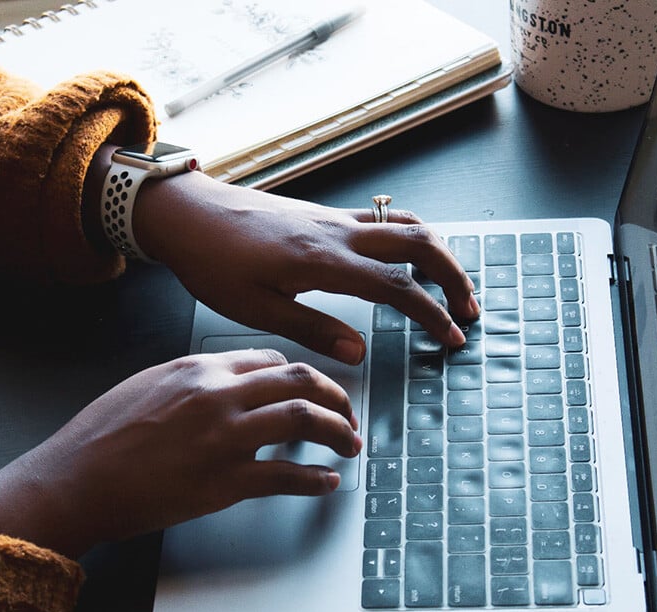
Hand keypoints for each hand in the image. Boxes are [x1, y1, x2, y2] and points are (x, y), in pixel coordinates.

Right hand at [0, 349, 360, 557]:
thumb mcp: (147, 385)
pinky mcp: (225, 481)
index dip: (301, 375)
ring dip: (339, 432)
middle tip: (347, 414)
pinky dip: (315, 480)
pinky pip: (287, 476)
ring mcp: (224, 437)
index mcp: (199, 368)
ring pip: (305, 419)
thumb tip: (227, 386)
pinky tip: (326, 483)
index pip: (271, 360)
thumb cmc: (101, 436)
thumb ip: (192, 381)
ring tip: (349, 445)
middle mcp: (218, 395)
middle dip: (336, 397)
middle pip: (300, 380)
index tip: (312, 390)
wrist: (76, 479)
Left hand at [134, 172, 479, 364]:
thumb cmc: (212, 262)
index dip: (431, 313)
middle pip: (419, 243)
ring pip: (405, 224)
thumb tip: (360, 353)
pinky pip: (382, 219)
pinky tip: (408, 258)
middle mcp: (337, 232)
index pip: (397, 286)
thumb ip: (312, 330)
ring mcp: (333, 218)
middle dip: (453, 275)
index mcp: (323, 260)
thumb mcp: (255, 310)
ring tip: (450, 284)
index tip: (451, 337)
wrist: (188, 213)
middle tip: (468, 310)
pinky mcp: (324, 214)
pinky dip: (410, 237)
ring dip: (437, 252)